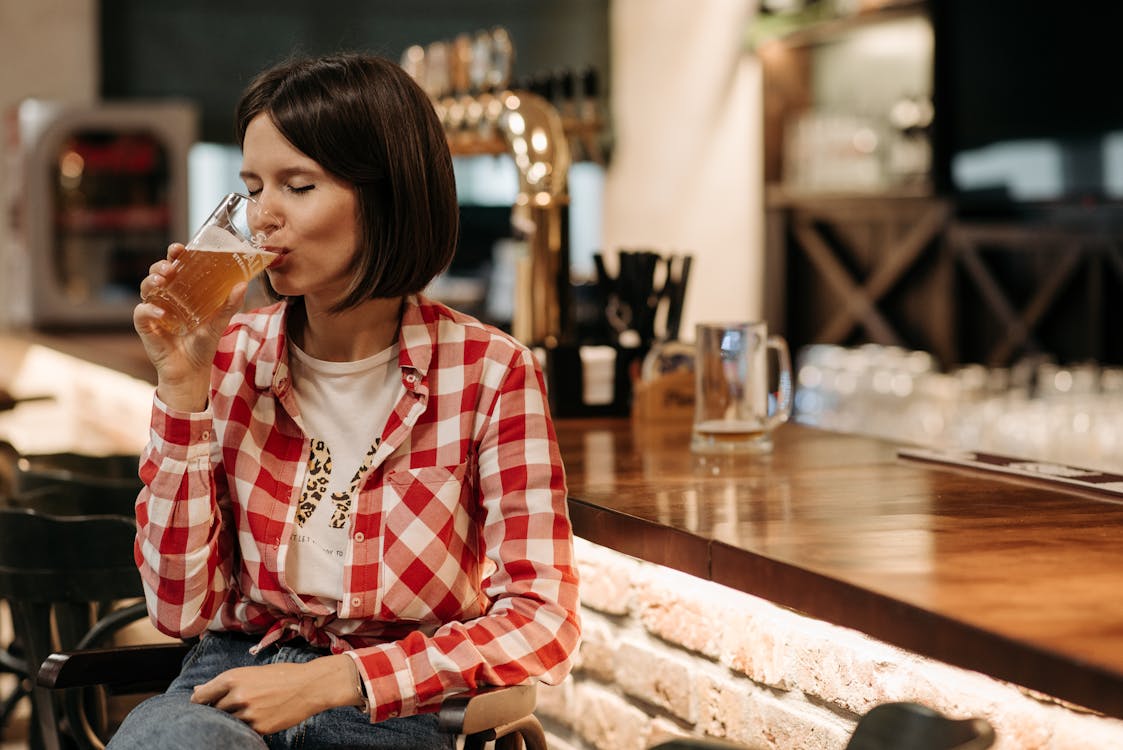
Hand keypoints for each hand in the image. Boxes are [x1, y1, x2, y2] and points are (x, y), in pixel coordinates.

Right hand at [135, 243, 248, 411]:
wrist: (192, 371)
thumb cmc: (203, 344)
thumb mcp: (219, 322)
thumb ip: (229, 305)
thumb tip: (243, 284)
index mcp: (182, 292)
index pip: (175, 267)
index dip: (174, 255)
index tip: (179, 248)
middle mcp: (166, 298)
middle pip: (156, 273)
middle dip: (160, 265)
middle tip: (170, 267)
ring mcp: (154, 311)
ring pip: (145, 288)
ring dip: (151, 281)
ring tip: (163, 281)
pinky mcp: (146, 327)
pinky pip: (141, 313)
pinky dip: (150, 310)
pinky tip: (162, 314)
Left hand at [190, 654, 362, 734]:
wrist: (310, 686)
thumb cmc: (282, 675)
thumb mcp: (252, 672)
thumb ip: (225, 683)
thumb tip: (197, 690)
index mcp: (233, 678)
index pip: (202, 696)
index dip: (200, 702)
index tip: (202, 704)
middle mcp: (238, 696)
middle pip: (214, 710)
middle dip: (221, 709)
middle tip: (237, 704)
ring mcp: (248, 713)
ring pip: (229, 722)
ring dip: (235, 718)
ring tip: (253, 708)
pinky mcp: (259, 727)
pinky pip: (244, 730)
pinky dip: (248, 725)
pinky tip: (262, 715)